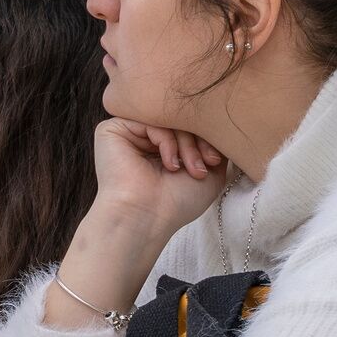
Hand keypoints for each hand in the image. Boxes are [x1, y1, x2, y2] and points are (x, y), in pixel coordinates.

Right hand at [48, 118, 231, 325]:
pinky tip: (169, 164)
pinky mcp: (113, 129)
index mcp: (162, 145)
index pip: (188, 123)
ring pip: (166, 118)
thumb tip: (223, 121)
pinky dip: (167, 141)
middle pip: (179, 118)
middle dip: (198, 141)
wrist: (147, 218)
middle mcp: (144, 136)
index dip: (207, 137)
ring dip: (187, 144)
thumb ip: (214, 143)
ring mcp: (128, 132)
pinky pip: (148, 119)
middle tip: (206, 164)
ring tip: (191, 169)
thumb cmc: (176, 202)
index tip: (215, 161)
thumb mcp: (210, 169)